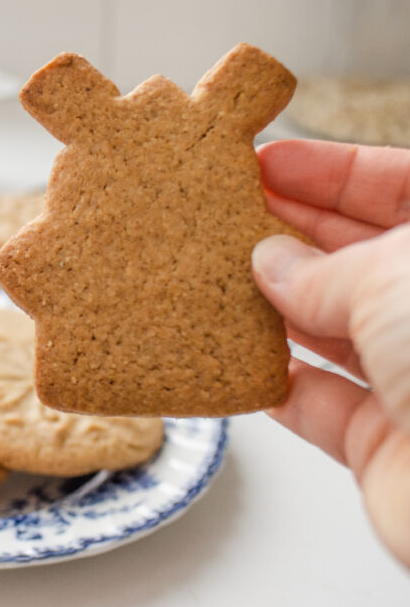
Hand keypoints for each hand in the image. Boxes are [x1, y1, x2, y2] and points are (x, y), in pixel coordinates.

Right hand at [252, 139, 409, 566]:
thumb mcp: (395, 275)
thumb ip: (323, 268)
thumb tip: (272, 264)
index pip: (404, 187)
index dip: (335, 170)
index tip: (269, 162)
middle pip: (363, 257)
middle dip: (294, 232)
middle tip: (229, 214)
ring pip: (335, 330)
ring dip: (275, 307)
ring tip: (215, 279)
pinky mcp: (389, 444)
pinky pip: (317, 405)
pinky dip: (275, 384)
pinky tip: (237, 359)